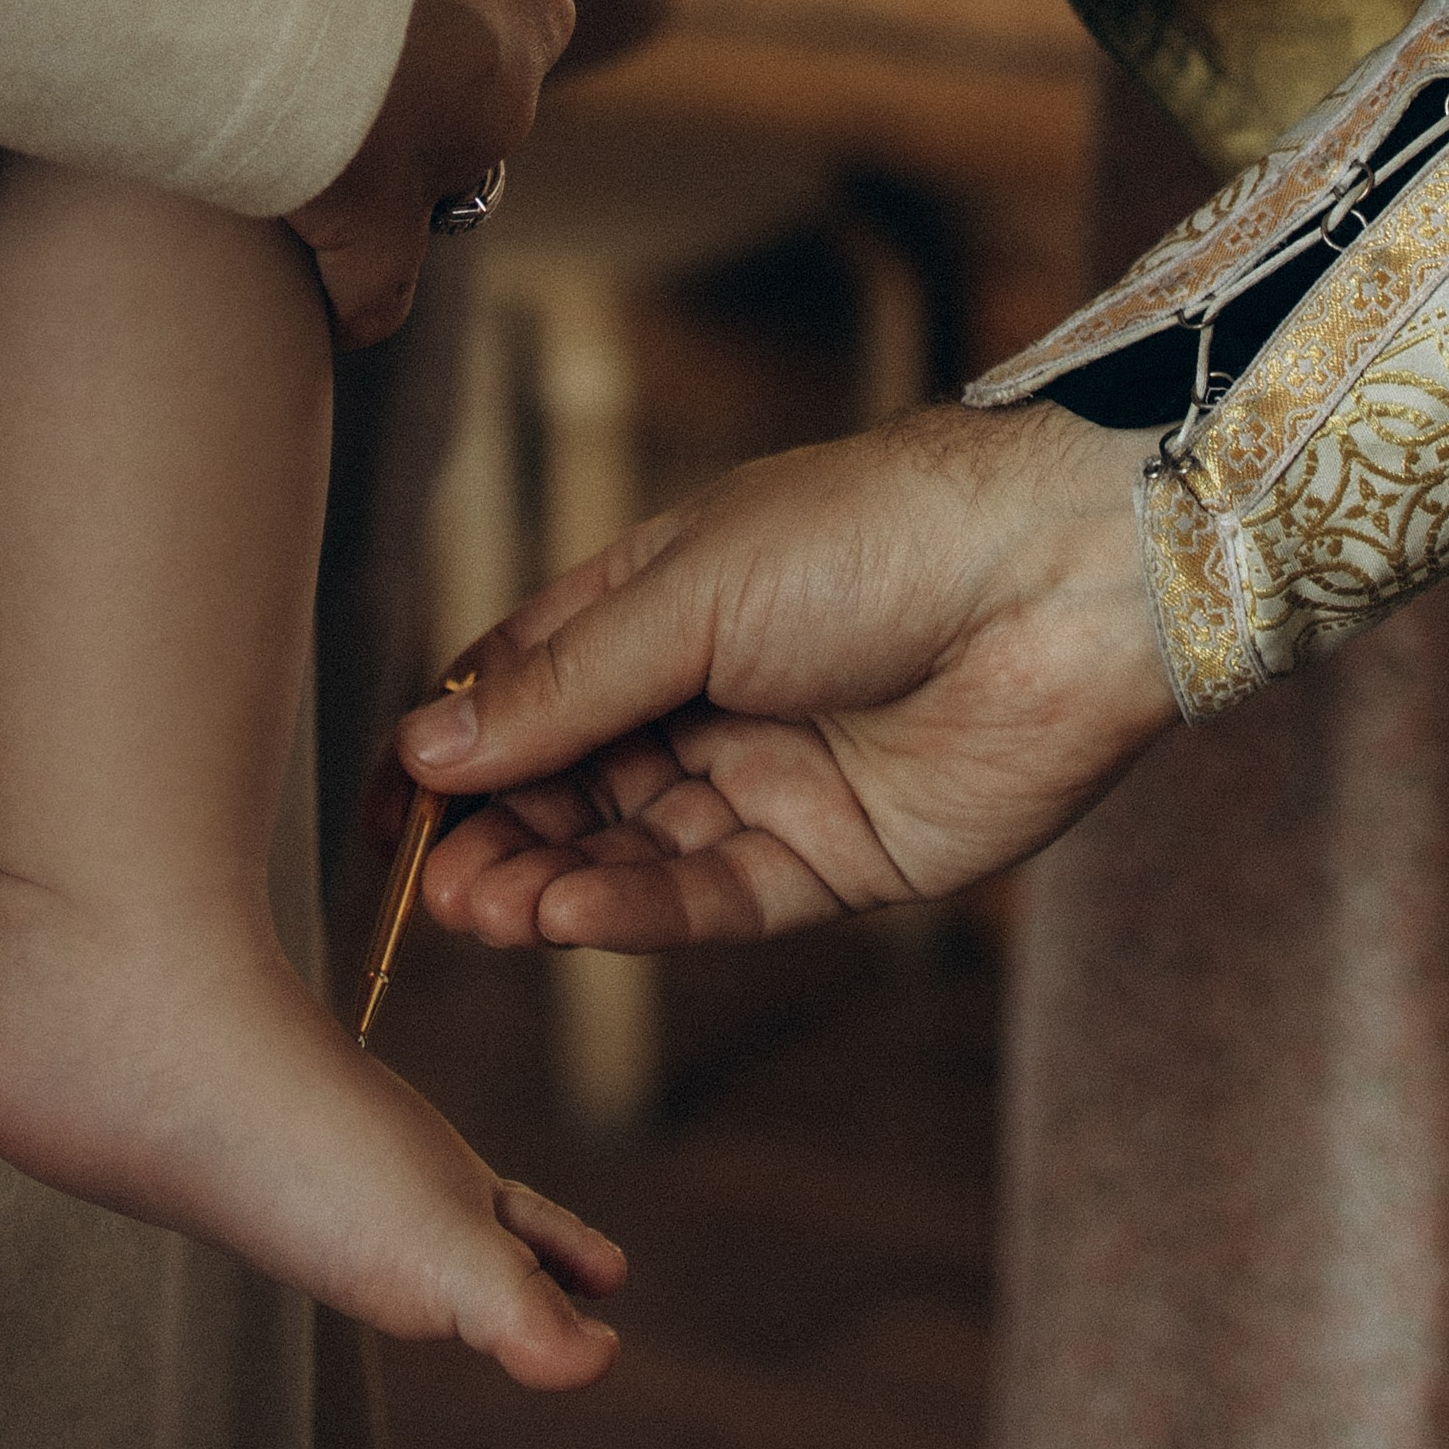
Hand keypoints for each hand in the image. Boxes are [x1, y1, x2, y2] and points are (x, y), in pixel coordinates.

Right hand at [289, 0, 580, 348]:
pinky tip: (320, 294)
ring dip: (363, 150)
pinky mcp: (379, 200)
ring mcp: (463, 120)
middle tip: (290, 29)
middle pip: (475, 62)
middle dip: (403, 59)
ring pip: (433, 157)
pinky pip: (379, 277)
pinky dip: (353, 287)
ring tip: (270, 125)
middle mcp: (528, 17)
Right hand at [395, 401, 1173, 945]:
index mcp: (658, 607)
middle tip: (432, 883)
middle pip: (570, 788)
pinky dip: (642, 911)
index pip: (523, 694)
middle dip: (497, 835)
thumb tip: (426, 748)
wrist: (1058, 572)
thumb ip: (560, 689)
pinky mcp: (841, 857)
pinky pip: (719, 896)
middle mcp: (706, 698)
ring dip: (554, 881)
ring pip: (635, 851)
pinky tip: (572, 914)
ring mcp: (772, 780)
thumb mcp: (684, 595)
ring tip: (481, 907)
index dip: (452, 754)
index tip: (390, 815)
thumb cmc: (874, 535)